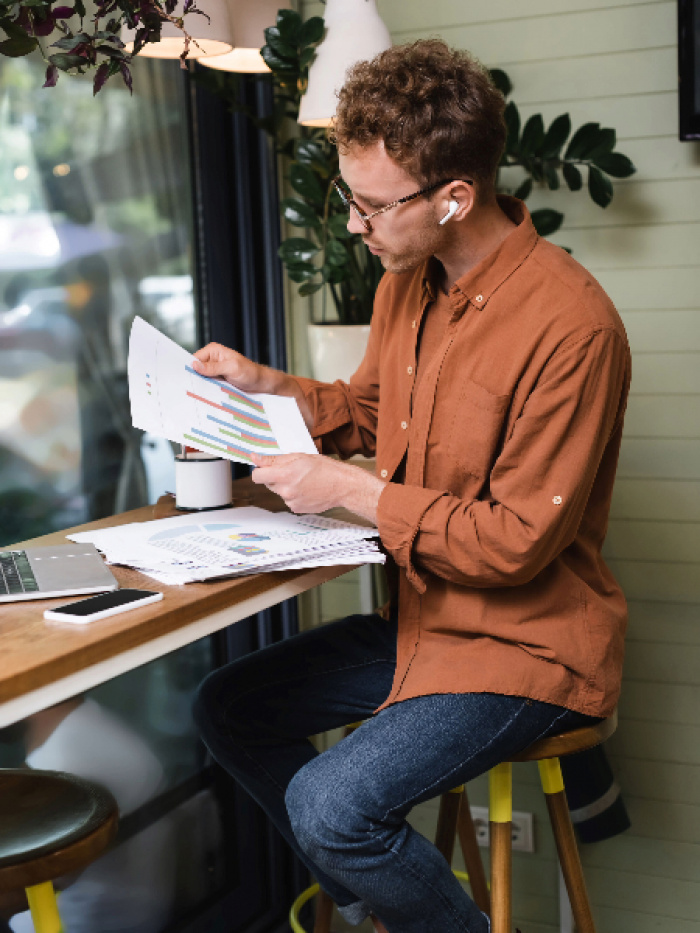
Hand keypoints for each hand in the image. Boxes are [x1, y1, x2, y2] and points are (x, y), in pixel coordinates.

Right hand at [192, 344, 313, 428]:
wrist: (262, 385)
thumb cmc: (251, 373)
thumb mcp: (232, 368)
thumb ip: (214, 367)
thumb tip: (194, 365)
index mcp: (213, 351)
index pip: (193, 359)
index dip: (187, 369)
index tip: (180, 380)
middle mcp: (212, 360)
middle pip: (195, 370)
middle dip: (191, 379)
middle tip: (183, 391)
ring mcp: (214, 372)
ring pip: (200, 380)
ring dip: (198, 387)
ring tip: (190, 397)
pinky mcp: (217, 382)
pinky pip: (207, 387)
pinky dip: (205, 392)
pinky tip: (201, 399)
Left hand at [250, 453, 385, 522]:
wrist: (342, 485)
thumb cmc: (324, 468)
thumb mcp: (298, 457)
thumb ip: (274, 459)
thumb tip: (254, 458)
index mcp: (284, 475)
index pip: (257, 476)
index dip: (260, 471)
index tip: (265, 468)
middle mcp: (286, 490)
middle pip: (268, 483)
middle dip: (276, 477)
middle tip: (294, 471)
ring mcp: (291, 501)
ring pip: (279, 492)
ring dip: (286, 486)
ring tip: (304, 481)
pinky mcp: (296, 509)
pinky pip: (288, 500)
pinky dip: (294, 494)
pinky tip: (307, 489)